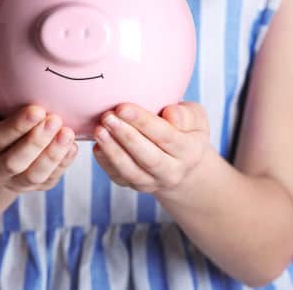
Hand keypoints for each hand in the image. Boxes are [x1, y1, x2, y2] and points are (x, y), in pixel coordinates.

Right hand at [0, 72, 77, 192]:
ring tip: (68, 133)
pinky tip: (73, 146)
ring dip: (52, 155)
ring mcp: (15, 181)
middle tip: (55, 119)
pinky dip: (63, 164)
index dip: (16, 127)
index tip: (37, 109)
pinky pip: (49, 179)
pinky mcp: (36, 185)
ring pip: (33, 175)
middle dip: (36, 142)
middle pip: (14, 162)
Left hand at [91, 101, 210, 195]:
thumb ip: (186, 114)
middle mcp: (172, 172)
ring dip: (112, 151)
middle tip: (107, 117)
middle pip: (148, 157)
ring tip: (99, 130)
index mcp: (189, 152)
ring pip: (131, 171)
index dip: (143, 122)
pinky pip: (119, 177)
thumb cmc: (186, 130)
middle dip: (125, 136)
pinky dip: (106, 163)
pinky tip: (97, 146)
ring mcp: (153, 182)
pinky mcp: (136, 186)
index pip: (166, 137)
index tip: (123, 107)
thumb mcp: (196, 118)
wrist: (183, 164)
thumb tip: (170, 114)